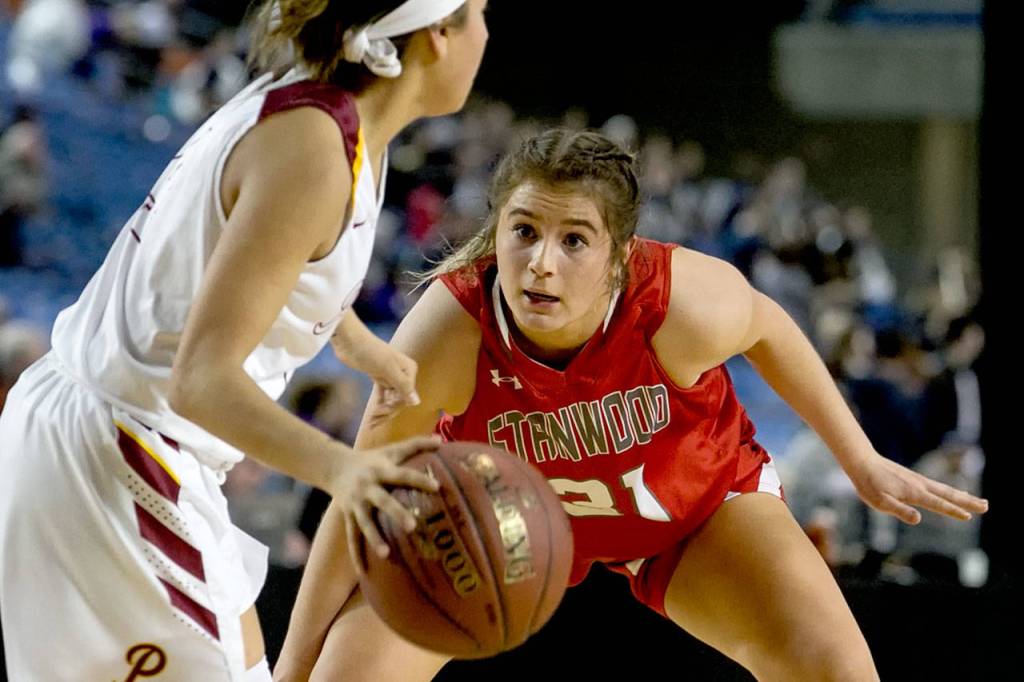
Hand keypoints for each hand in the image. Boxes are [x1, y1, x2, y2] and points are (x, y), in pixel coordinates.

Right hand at [328, 436, 439, 568]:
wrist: (335, 466)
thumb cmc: (372, 459)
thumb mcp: (392, 449)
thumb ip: (416, 444)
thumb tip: (441, 439)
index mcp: (380, 470)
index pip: (403, 475)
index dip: (419, 480)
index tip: (437, 488)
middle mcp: (367, 487)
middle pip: (383, 501)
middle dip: (396, 513)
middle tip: (413, 526)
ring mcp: (356, 504)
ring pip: (364, 523)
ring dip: (374, 539)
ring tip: (387, 554)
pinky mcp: (348, 517)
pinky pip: (352, 538)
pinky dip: (357, 555)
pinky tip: (364, 573)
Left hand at [331, 314, 419, 421]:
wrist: (350, 341)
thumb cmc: (370, 352)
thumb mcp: (388, 369)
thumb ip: (403, 386)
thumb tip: (416, 403)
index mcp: (409, 370)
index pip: (407, 396)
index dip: (394, 407)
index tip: (379, 412)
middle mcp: (403, 373)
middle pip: (400, 399)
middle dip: (388, 412)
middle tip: (372, 422)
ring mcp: (390, 375)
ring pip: (391, 398)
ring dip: (383, 410)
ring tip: (371, 422)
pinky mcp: (378, 376)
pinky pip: (383, 394)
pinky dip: (379, 404)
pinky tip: (373, 415)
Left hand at [846, 452, 988, 524]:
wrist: (862, 462)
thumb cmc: (869, 485)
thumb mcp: (880, 503)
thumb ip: (899, 511)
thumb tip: (918, 519)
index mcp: (914, 493)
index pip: (938, 504)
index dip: (953, 511)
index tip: (968, 517)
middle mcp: (920, 485)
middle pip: (949, 494)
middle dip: (968, 502)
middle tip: (986, 506)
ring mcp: (918, 481)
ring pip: (946, 489)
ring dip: (964, 496)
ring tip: (980, 502)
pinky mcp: (914, 479)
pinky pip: (938, 486)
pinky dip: (951, 491)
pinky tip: (955, 493)